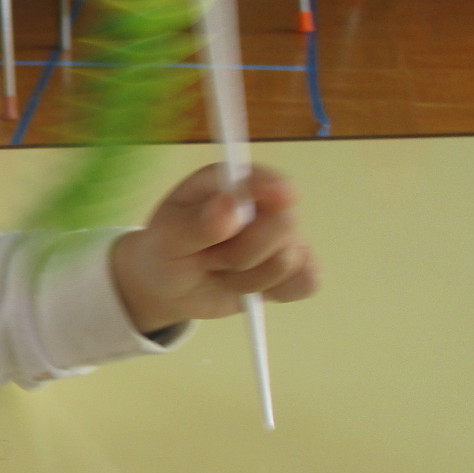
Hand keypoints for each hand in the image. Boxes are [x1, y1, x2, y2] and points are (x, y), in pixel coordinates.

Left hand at [109, 164, 318, 334]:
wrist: (170, 285)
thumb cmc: (166, 250)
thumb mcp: (167, 238)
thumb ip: (196, 224)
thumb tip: (230, 206)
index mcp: (231, 182)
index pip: (264, 180)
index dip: (272, 188)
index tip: (277, 198)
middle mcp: (264, 204)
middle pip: (284, 224)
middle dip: (242, 254)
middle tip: (208, 258)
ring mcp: (283, 236)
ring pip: (289, 261)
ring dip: (247, 279)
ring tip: (219, 271)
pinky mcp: (293, 268)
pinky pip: (306, 281)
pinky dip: (276, 292)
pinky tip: (248, 288)